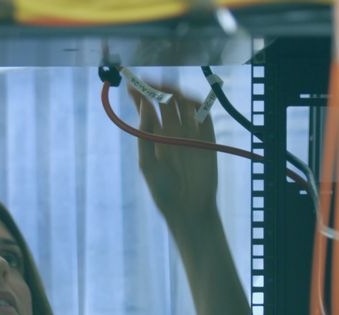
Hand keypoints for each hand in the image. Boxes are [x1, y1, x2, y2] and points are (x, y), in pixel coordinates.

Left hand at [129, 87, 218, 226]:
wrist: (189, 209)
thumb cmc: (163, 192)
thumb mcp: (147, 164)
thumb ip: (145, 136)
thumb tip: (145, 107)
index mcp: (155, 136)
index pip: (146, 108)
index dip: (139, 93)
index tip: (131, 82)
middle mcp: (172, 131)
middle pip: (165, 101)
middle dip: (157, 88)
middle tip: (149, 81)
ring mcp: (190, 133)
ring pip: (184, 104)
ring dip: (177, 93)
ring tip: (168, 90)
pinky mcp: (208, 139)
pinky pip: (205, 116)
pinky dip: (199, 105)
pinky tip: (189, 101)